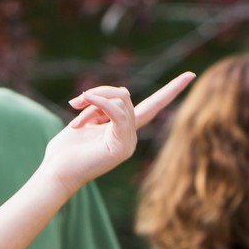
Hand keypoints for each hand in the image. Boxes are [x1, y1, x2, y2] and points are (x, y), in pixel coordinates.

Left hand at [42, 73, 194, 192]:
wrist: (57, 173)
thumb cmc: (66, 151)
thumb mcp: (86, 120)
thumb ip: (100, 106)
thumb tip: (110, 92)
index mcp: (124, 130)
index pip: (152, 105)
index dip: (171, 90)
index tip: (191, 74)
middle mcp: (131, 136)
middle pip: (123, 95)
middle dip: (97, 93)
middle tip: (74, 103)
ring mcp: (129, 142)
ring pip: (120, 99)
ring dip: (92, 101)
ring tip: (74, 117)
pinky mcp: (122, 146)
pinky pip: (118, 112)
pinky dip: (100, 101)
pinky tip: (85, 100)